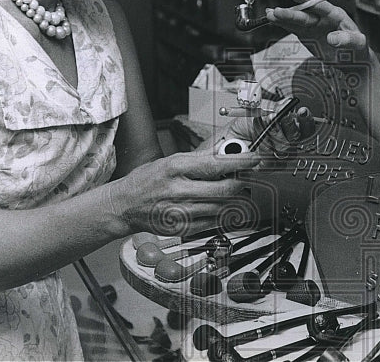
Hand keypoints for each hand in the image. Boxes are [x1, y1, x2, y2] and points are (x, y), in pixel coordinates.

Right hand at [108, 150, 262, 235]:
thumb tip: (224, 152)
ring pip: (224, 207)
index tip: (254, 158)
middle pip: (225, 188)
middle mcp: (179, 190)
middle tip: (249, 176)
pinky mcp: (183, 228)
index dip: (240, 161)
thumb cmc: (146, 181)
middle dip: (243, 181)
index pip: (216, 164)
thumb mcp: (169, 161)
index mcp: (175, 168)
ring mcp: (181, 212)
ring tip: (240, 190)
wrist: (125, 206)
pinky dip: (226, 214)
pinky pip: (214, 222)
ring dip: (238, 199)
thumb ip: (198, 158)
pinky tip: (227, 207)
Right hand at [267, 0, 367, 64]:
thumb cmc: (358, 49)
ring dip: (283, 17)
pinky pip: (293, 28)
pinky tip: (272, 20)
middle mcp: (322, 17)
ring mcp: (313, 26)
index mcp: (335, 15)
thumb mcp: (358, 44)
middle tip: (276, 11)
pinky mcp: (307, 34)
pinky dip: (282, 24)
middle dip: (290, 13)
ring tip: (269, 14)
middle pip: (304, 13)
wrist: (352, 61)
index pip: (318, 4)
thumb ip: (347, 40)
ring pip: (296, 20)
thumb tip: (332, 38)